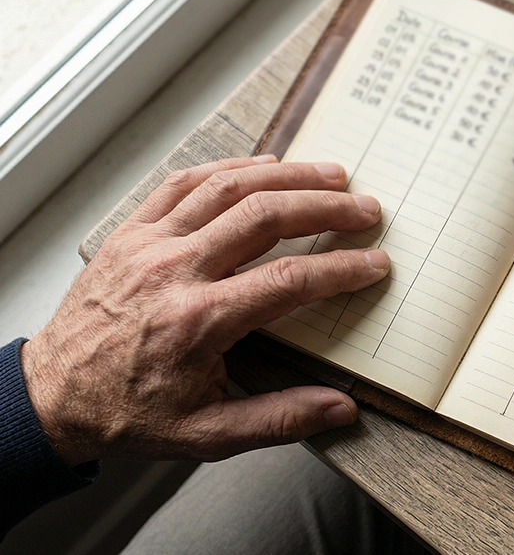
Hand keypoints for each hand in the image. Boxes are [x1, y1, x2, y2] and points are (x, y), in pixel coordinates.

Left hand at [22, 156, 389, 464]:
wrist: (51, 397)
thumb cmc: (129, 413)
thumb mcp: (207, 434)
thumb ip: (279, 418)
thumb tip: (340, 409)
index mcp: (198, 323)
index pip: (289, 281)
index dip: (341, 269)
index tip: (374, 263)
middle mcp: (174, 273)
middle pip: (265, 218)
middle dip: (325, 208)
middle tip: (365, 208)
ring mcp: (149, 246)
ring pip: (228, 189)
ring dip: (286, 176)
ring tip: (331, 175)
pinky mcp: (131, 233)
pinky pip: (183, 184)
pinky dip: (229, 168)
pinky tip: (263, 166)